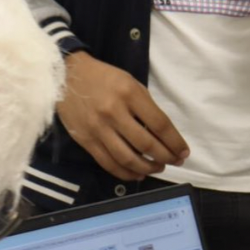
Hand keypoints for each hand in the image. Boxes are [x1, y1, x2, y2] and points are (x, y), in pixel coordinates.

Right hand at [56, 52, 189, 180]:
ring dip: (147, 168)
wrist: (65, 75)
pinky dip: (126, 173)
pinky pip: (108, 163)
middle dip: (165, 157)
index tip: (183, 152)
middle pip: (146, 144)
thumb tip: (162, 135)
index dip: (175, 142)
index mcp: (129, 93)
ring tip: (158, 168)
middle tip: (174, 162)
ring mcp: (98, 128)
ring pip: (128, 158)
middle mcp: (114, 112)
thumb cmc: (103, 78)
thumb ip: (145, 106)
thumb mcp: (129, 83)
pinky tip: (138, 174)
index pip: (159, 124)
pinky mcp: (86, 140)